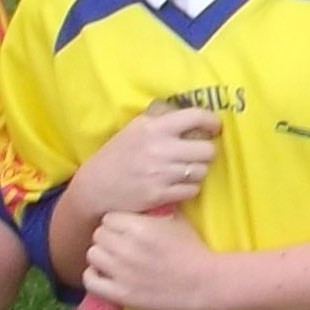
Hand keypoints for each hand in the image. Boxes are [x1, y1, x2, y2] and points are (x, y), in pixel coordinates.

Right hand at [72, 105, 221, 218]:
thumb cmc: (118, 155)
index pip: (195, 117)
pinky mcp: (161, 195)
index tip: (214, 127)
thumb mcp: (136, 128)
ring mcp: (161, 173)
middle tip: (197, 153)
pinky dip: (190, 188)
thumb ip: (162, 119)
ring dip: (198, 171)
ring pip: (202, 171)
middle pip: (207, 150)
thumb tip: (192, 114)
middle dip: (206, 152)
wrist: (95, 187)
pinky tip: (178, 184)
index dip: (212, 121)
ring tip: (185, 169)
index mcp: (153, 127)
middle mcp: (160, 149)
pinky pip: (193, 190)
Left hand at [76, 208, 232, 309]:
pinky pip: (90, 280)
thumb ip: (154, 210)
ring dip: (102, 256)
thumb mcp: (177, 220)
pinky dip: (95, 276)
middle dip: (109, 239)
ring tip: (115, 260)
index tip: (126, 230)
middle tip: (121, 245)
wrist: (206, 282)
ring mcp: (122, 272)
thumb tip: (141, 201)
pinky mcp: (121, 293)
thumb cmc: (193, 250)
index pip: (108, 218)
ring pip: (92, 255)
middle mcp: (127, 248)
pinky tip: (107, 275)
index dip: (117, 223)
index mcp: (139, 228)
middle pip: (99, 235)